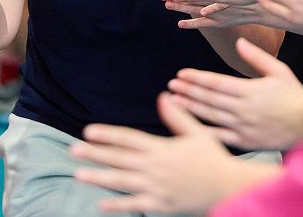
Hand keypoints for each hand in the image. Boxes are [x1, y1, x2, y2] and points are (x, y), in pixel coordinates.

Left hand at [72, 93, 265, 213]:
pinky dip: (117, 205)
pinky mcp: (161, 204)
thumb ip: (178, 117)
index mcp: (162, 148)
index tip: (88, 131)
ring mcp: (156, 187)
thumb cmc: (214, 159)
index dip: (107, 135)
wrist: (229, 187)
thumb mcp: (197, 134)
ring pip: (122, 181)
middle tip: (73, 150)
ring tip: (78, 174)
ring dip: (99, 177)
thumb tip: (164, 96)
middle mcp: (155, 167)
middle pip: (119, 158)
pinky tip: (100, 204)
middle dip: (95, 154)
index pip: (128, 139)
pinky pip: (135, 205)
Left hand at [167, 37, 302, 149]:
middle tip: (171, 85)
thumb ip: (257, 57)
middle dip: (188, 90)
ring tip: (173, 100)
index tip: (181, 73)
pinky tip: (188, 126)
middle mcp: (243, 109)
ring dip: (189, 107)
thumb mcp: (280, 71)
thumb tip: (238, 42)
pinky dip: (202, 131)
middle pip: (209, 98)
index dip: (197, 78)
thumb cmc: (295, 96)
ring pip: (210, 116)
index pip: (216, 82)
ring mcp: (243, 127)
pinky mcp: (245, 142)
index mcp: (250, 90)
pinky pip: (219, 137)